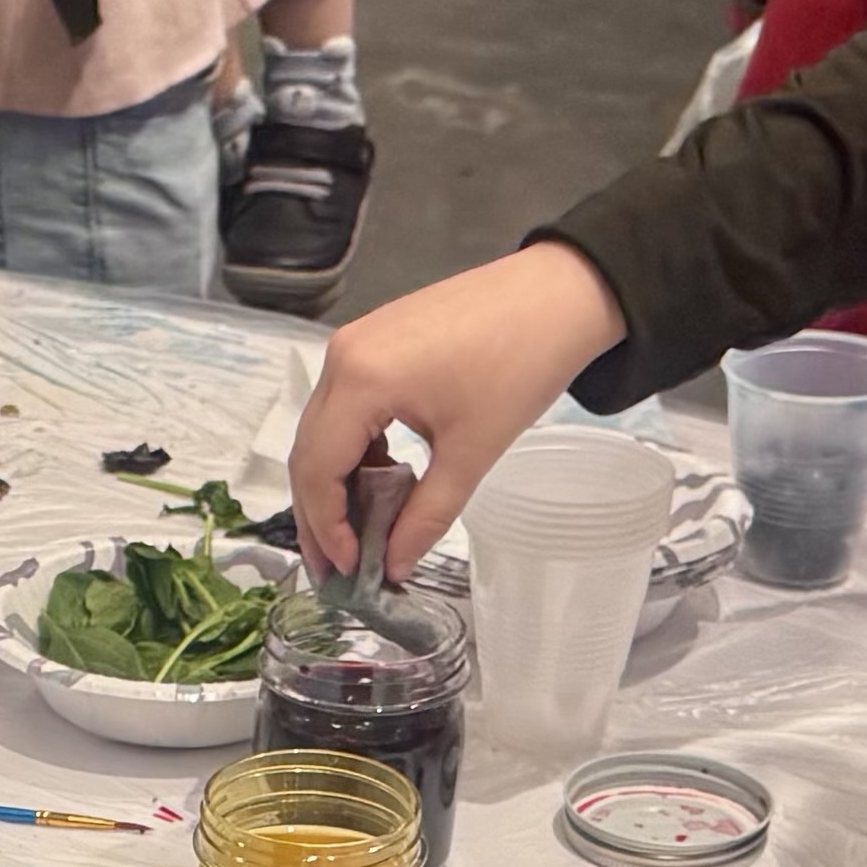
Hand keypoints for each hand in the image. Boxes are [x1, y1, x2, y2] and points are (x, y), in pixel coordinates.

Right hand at [290, 241, 628, 567]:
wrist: (557, 294)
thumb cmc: (519, 365)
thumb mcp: (472, 452)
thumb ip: (426, 516)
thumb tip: (394, 567)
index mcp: (359, 380)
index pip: (317, 469)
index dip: (327, 528)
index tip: (350, 571)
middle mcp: (341, 357)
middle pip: (308, 451)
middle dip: (319, 515)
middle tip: (336, 569)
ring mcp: (355, 343)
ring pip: (324, 430)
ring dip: (336, 483)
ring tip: (358, 534)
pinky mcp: (373, 340)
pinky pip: (346, 406)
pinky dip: (355, 449)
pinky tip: (381, 481)